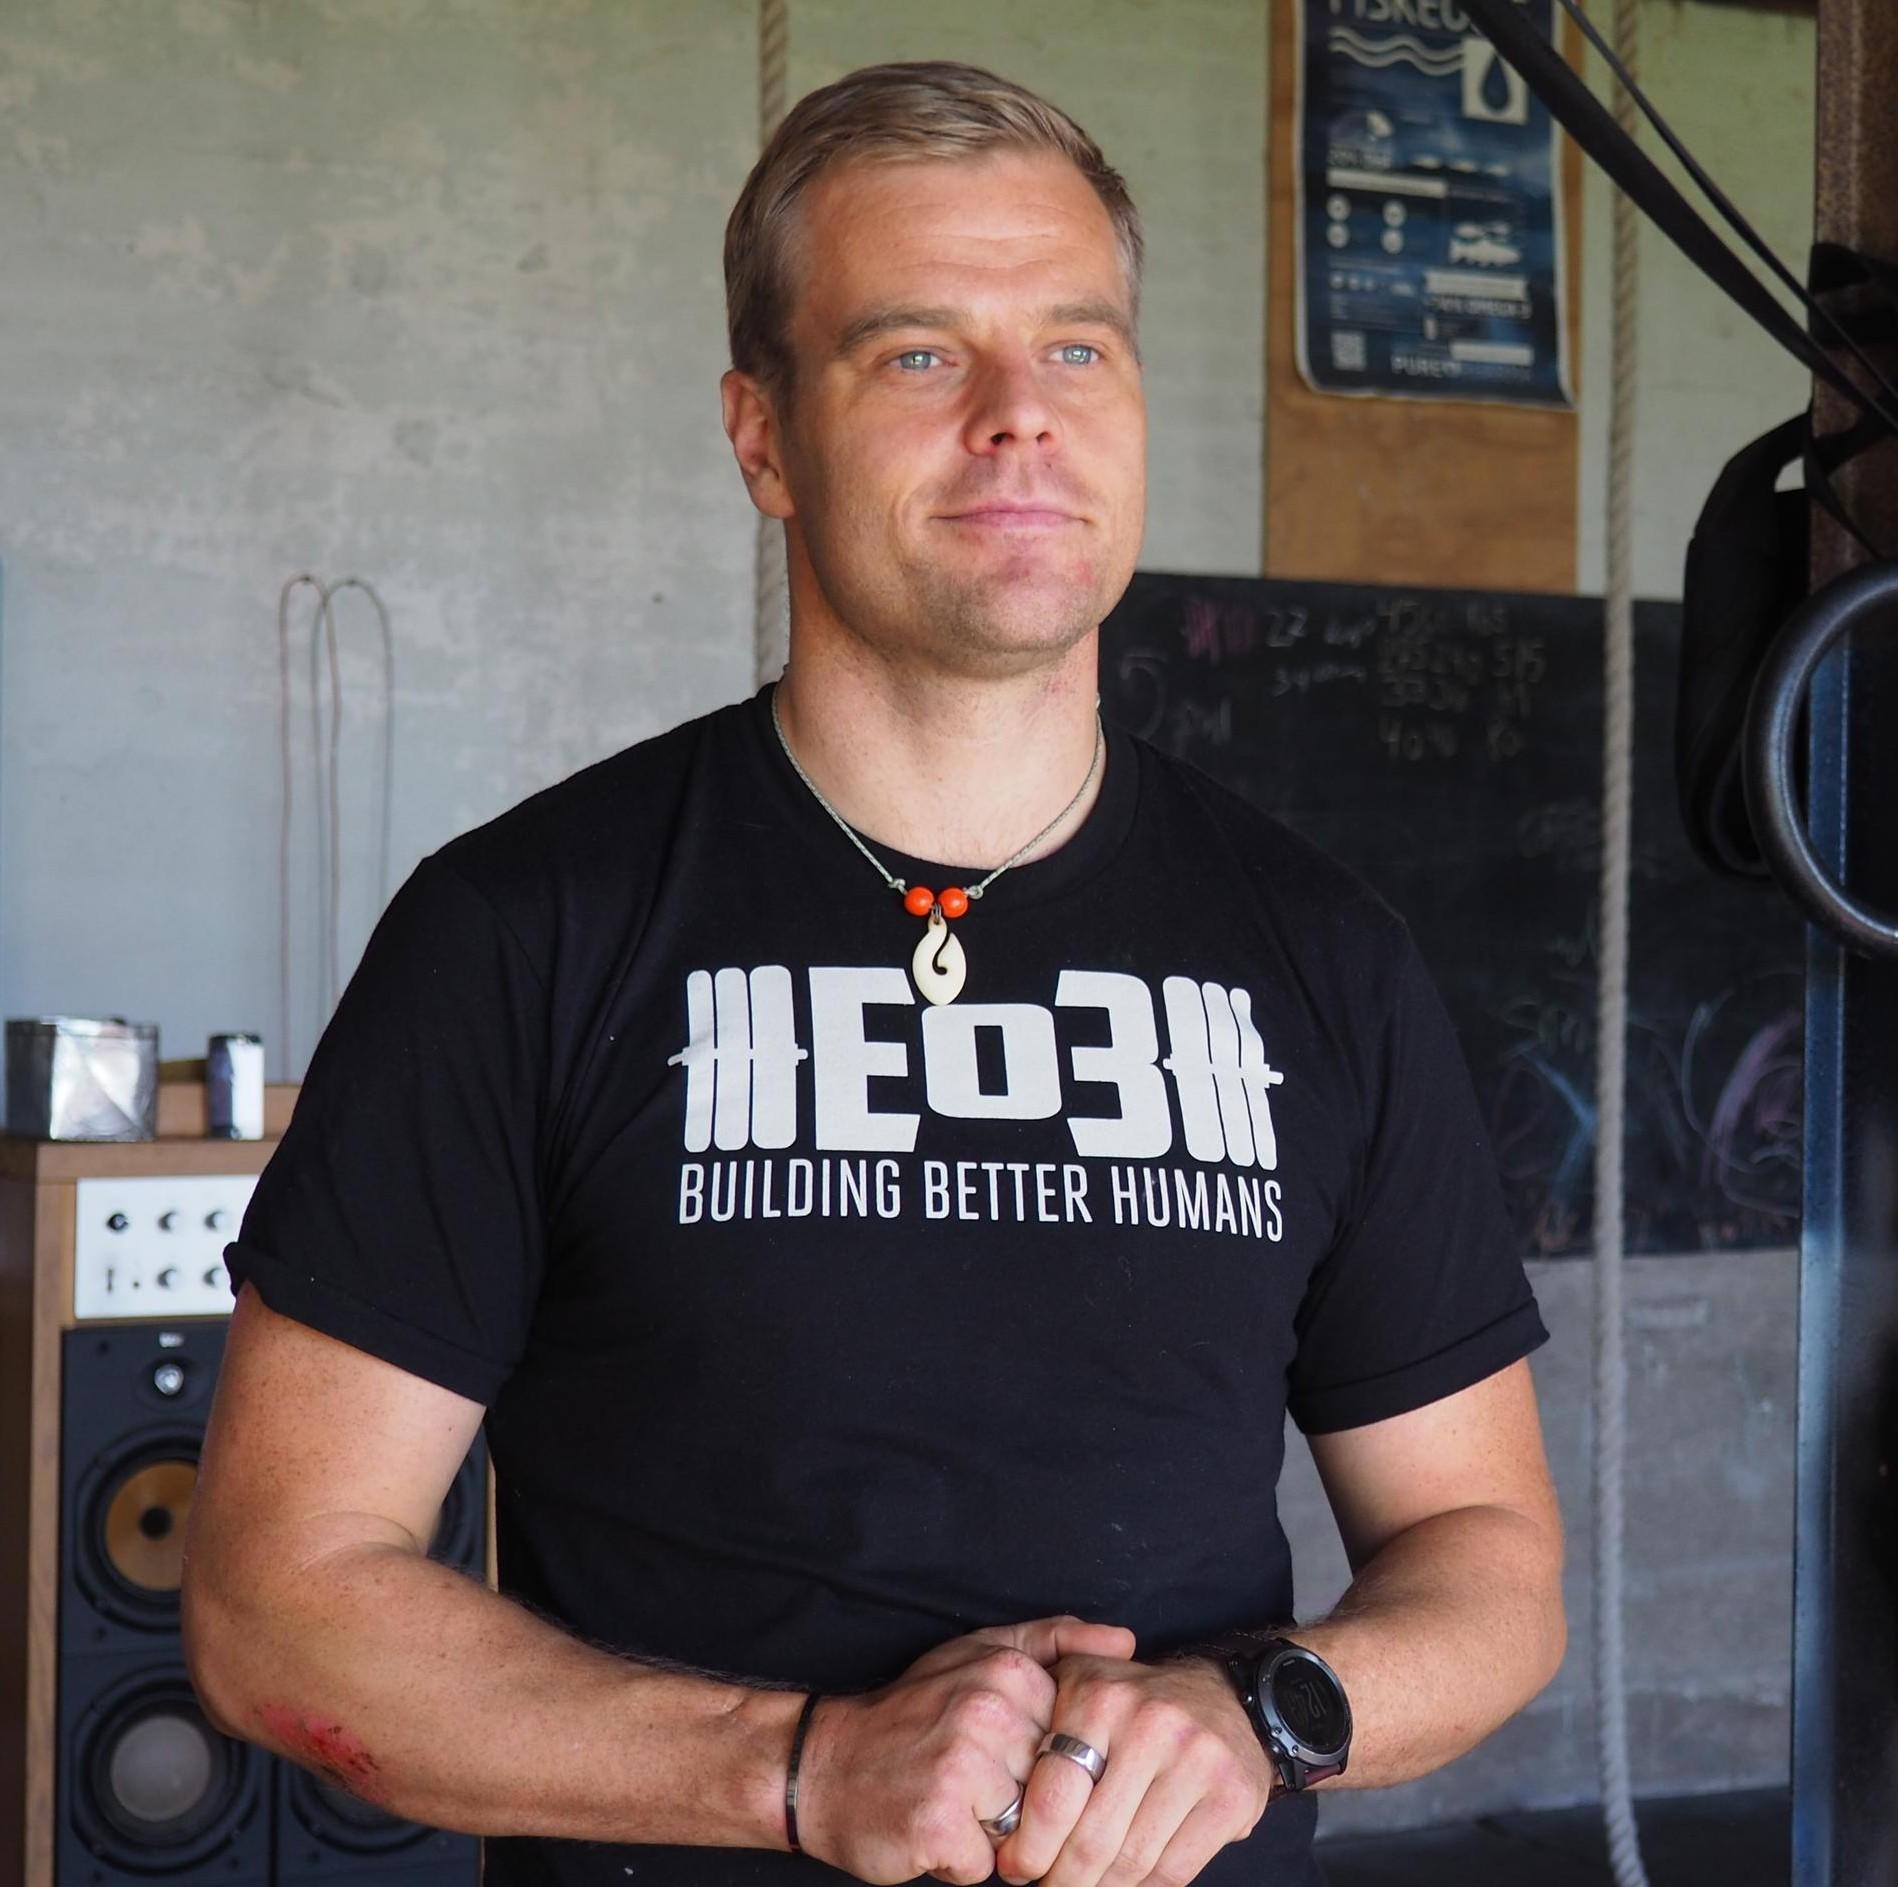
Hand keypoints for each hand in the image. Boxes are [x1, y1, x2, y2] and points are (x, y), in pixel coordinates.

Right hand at [793, 1615, 1136, 1885]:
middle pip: (1049, 1788)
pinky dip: (959, 1862)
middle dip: (1016, 1799)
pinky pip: (984, 1868)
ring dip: (989, 1833)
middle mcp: (987, 1713)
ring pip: (1023, 1832)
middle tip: (966, 1779)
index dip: (1039, 1758)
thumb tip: (1128, 1643)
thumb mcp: (978, 1654)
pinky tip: (928, 1828)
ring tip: (949, 1802)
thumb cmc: (909, 1713)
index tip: (1000, 1750)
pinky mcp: (939, 1825)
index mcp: (1006, 1670)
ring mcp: (962, 1769)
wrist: (820, 1765)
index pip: (1072, 1738)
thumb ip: (1055, 1642)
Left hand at [994, 1654, 1274, 1886]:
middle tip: (1046, 1885)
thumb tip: (997, 1817)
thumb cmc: (1132, 1704)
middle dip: (1060, 1879)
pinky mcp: (1230, 1795)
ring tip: (1080, 1883)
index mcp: (1098, 1694)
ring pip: (1131, 1862)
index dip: (1028, 1848)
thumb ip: (1035, 1724)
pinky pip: (1173, 1870)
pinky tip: (1123, 1880)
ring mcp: (1195, 1759)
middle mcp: (1148, 1721)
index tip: (1015, 1868)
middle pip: (1091, 1841)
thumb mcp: (1080, 1687)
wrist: (1225, 1698)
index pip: (1053, 1799)